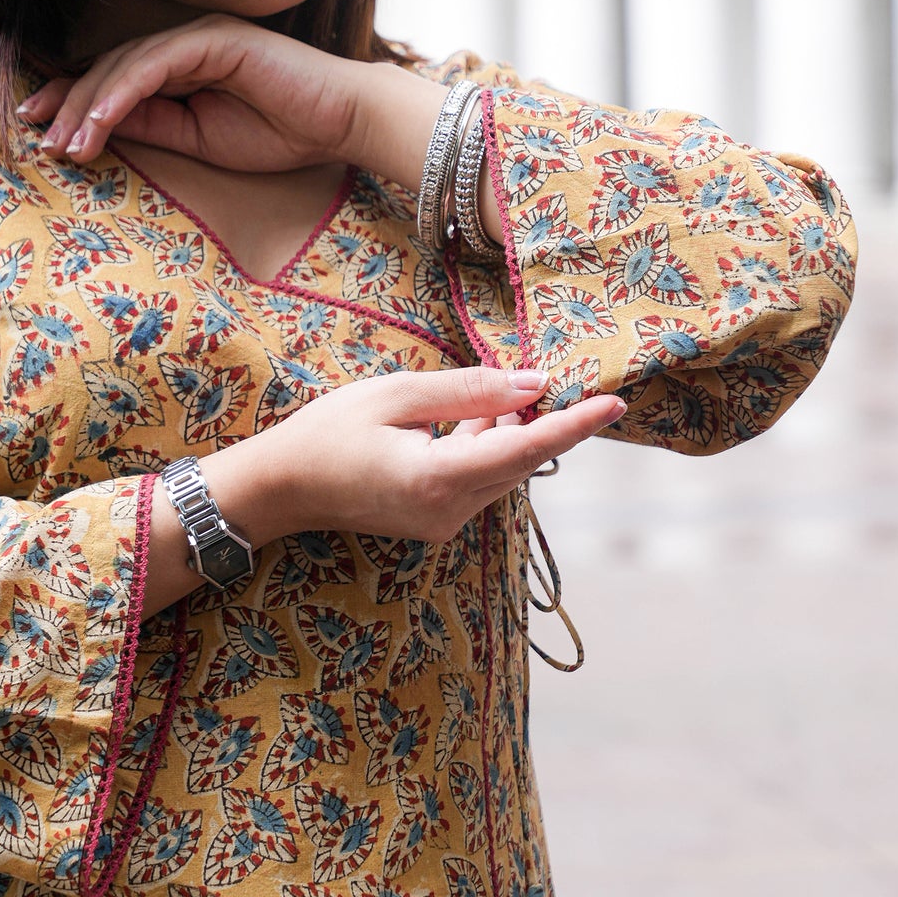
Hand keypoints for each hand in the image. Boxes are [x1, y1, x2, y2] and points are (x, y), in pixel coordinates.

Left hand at [18, 16, 368, 173]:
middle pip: (109, 68)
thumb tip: (97, 128)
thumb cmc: (281, 132)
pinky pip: (156, 64)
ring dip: (88, 104)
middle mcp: (185, 42)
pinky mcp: (215, 39)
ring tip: (64, 142)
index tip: (41, 132)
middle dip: (68, 103)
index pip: (115, 79)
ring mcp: (199, 36)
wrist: (342, 121)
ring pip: (125, 64)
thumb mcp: (199, 138)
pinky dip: (122, 91)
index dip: (74, 101)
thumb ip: (153, 126)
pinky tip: (98, 120)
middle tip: (39, 139)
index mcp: (181, 64)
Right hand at [140, 366, 623, 616]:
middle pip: (520, 461)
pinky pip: (480, 478)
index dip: (575, 425)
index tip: (615, 402)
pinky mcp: (436, 519)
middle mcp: (451, 511)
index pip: (526, 450)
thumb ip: (468, 391)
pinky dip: (486, 446)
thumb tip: (533, 384)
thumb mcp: (395, 396)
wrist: (282, 488)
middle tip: (556, 375)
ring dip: (510, 431)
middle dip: (543, 420)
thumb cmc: (328, 433)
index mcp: (439, 479)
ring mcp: (444, 521)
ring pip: (502, 470)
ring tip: (498, 391)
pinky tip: (472, 417)